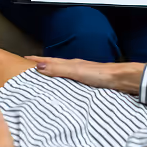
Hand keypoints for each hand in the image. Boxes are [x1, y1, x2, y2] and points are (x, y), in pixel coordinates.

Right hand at [30, 57, 144, 95]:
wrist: (122, 79)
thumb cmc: (101, 74)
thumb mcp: (76, 71)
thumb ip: (58, 69)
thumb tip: (38, 66)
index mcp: (71, 64)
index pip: (49, 61)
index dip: (37, 60)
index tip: (24, 58)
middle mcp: (76, 68)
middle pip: (55, 65)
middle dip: (42, 66)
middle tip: (29, 68)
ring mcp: (83, 75)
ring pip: (63, 73)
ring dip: (52, 74)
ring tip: (42, 78)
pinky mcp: (89, 84)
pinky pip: (71, 82)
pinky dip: (63, 83)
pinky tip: (64, 88)